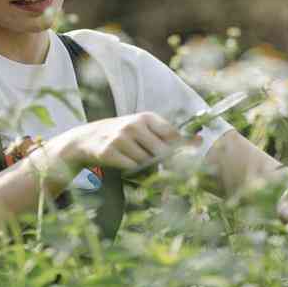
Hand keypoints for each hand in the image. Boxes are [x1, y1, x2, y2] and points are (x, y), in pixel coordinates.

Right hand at [47, 112, 180, 171]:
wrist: (87, 138)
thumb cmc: (122, 134)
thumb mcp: (144, 128)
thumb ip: (169, 135)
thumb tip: (201, 140)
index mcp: (146, 117)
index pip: (172, 135)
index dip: (176, 150)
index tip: (175, 157)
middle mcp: (134, 125)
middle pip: (161, 152)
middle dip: (160, 162)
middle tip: (152, 162)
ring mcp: (120, 138)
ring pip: (145, 162)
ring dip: (143, 166)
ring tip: (132, 158)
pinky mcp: (109, 151)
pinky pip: (131, 167)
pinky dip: (130, 169)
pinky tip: (123, 162)